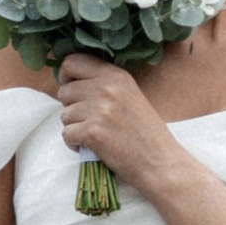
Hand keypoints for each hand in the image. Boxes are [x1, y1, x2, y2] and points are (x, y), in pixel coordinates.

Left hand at [56, 51, 176, 192]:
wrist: (160, 163)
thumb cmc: (145, 133)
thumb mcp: (130, 96)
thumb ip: (104, 85)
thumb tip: (70, 83)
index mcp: (116, 75)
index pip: (72, 61)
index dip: (66, 77)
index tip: (73, 91)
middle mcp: (107, 88)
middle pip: (65, 91)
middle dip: (71, 108)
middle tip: (90, 122)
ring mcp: (100, 109)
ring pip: (64, 115)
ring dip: (74, 128)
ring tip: (96, 136)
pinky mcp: (93, 132)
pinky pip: (66, 134)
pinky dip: (74, 144)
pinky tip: (92, 147)